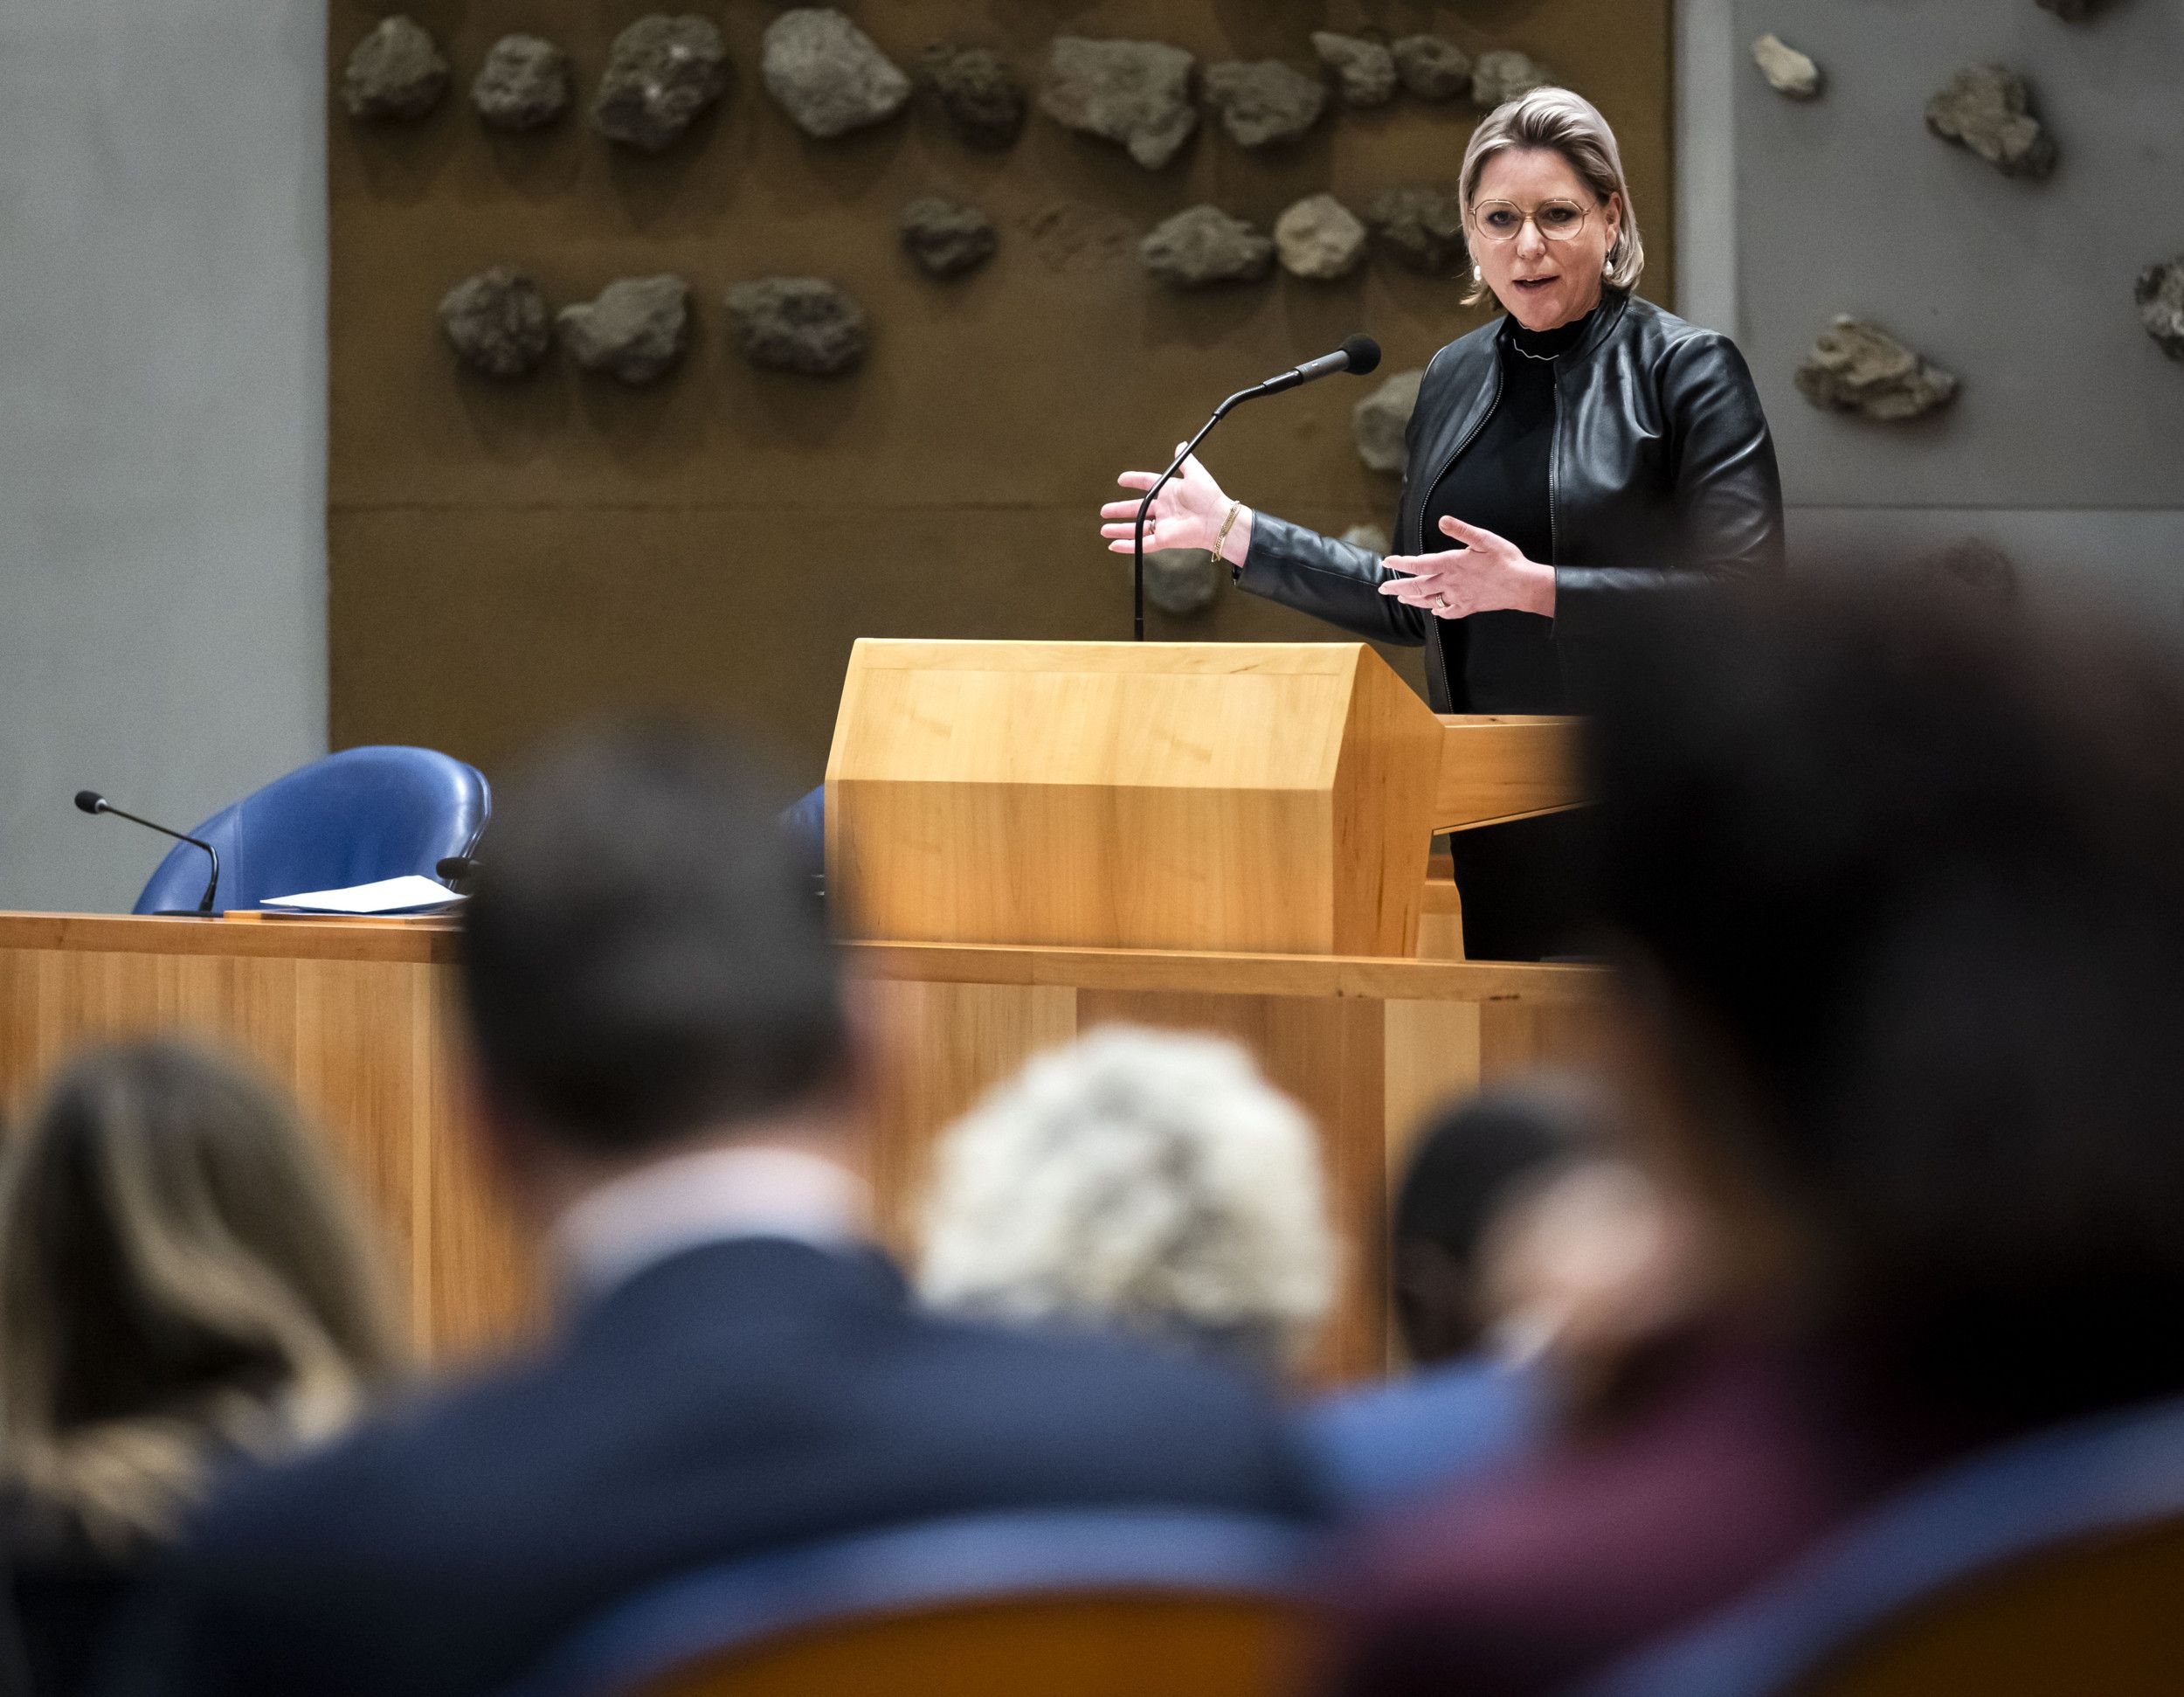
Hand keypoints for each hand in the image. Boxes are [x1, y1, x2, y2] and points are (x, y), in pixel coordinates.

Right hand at [1099, 447, 1246, 563]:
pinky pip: (1143, 543)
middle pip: (1136, 509)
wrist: (1217, 519)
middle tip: (1104, 510)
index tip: (1121, 480)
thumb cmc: (1209, 496)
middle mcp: (1164, 508)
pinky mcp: (1164, 539)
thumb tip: (1180, 444)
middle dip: (1119, 510)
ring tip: (1103, 530)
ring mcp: (1163, 525)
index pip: (1147, 484)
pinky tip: (1114, 545)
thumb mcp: (1196, 473)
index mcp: (1169, 492)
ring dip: (1119, 529)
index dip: (1134, 481)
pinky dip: (1128, 545)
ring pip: (1136, 528)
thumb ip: (1185, 461)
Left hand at [1380, 515, 1556, 618]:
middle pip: (1417, 587)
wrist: (1523, 586)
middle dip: (1397, 587)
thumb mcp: (1484, 539)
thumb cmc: (1505, 560)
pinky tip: (1433, 610)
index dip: (1400, 564)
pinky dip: (1437, 611)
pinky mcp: (1468, 607)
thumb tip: (1442, 521)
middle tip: (1383, 588)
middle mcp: (1450, 583)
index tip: (1387, 562)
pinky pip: (1447, 612)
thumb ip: (1462, 531)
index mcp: (1451, 564)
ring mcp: (1458, 597)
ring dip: (1412, 599)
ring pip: (1428, 601)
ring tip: (1400, 598)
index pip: (1418, 564)